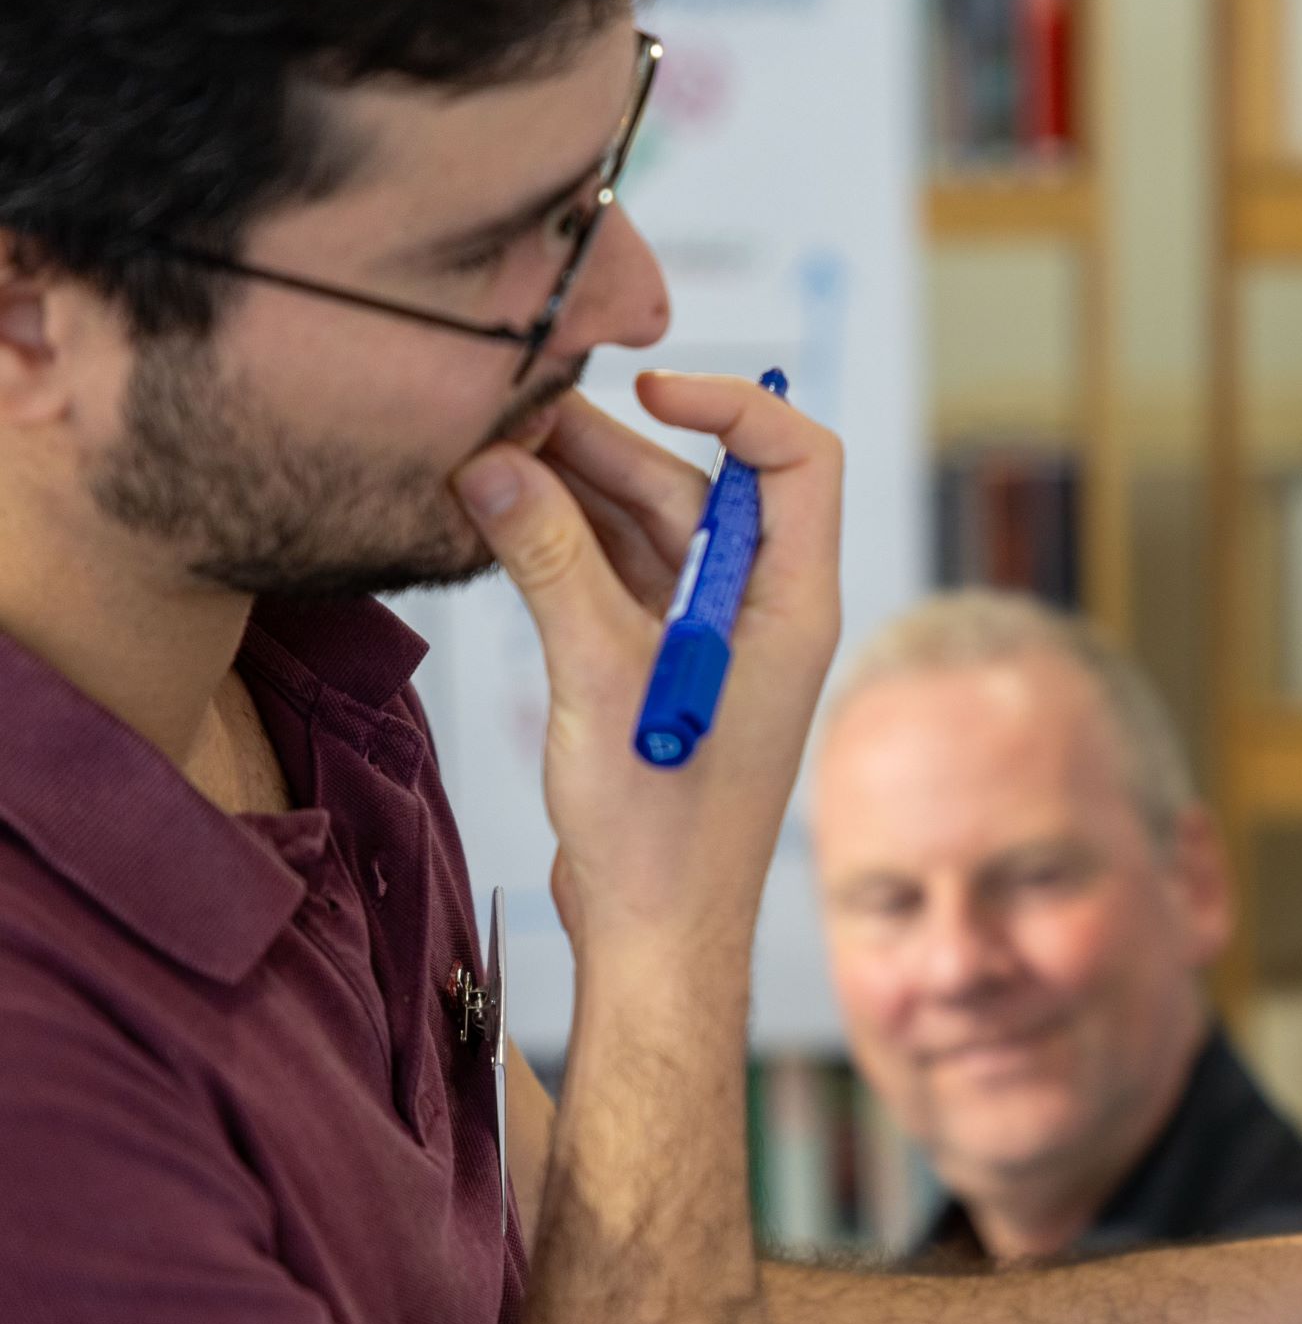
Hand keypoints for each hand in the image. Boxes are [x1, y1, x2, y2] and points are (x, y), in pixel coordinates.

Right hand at [452, 377, 842, 963]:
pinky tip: (494, 516)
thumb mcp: (601, 679)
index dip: (734, 406)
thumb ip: (552, 565)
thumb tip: (498, 466)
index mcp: (791, 605)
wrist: (654, 938)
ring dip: (572, 491)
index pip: (797, 461)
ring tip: (483, 452)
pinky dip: (560, 544)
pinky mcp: (657, 667)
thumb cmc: (661, 833)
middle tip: (511, 414)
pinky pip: (615, 575)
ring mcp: (707, 639)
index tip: (648, 386)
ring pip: (647, 528)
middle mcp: (759, 611)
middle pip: (699, 488)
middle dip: (611, 445)